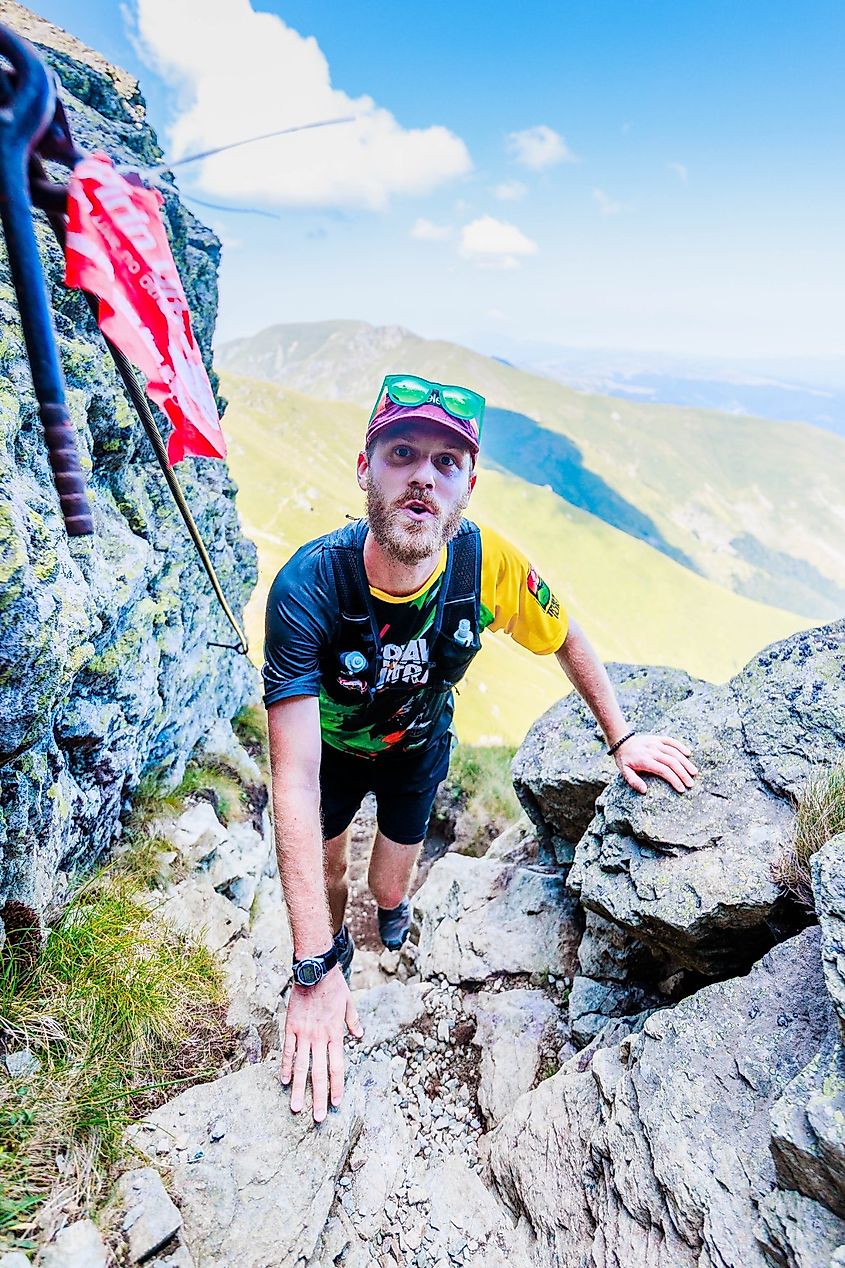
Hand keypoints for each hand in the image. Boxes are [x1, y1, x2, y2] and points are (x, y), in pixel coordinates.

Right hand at [280, 967, 363, 1122]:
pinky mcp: (291, 1026)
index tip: (336, 1104)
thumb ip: (353, 1022)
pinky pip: (288, 1050)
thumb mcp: (349, 1003)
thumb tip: (360, 1036)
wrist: (314, 968)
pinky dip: (286, 1066)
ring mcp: (304, 1033)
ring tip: (297, 1107)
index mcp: (335, 1033)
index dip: (336, 1086)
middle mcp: (320, 1037)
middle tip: (317, 1118)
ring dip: (300, 1088)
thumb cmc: (333, 985)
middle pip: (319, 1073)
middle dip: (319, 1097)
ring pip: (302, 1066)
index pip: (337, 1066)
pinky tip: (284, 1081)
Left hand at [613, 733, 697, 794]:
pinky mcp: (658, 739)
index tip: (681, 789)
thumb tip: (644, 790)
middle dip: (683, 773)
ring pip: (674, 752)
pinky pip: (671, 741)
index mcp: (644, 760)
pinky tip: (689, 754)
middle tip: (691, 784)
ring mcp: (656, 743)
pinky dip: (680, 746)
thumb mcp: (624, 772)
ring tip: (694, 772)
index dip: (674, 779)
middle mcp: (652, 751)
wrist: (622, 742)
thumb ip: (633, 781)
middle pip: (672, 762)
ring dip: (685, 762)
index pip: (663, 770)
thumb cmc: (625, 760)